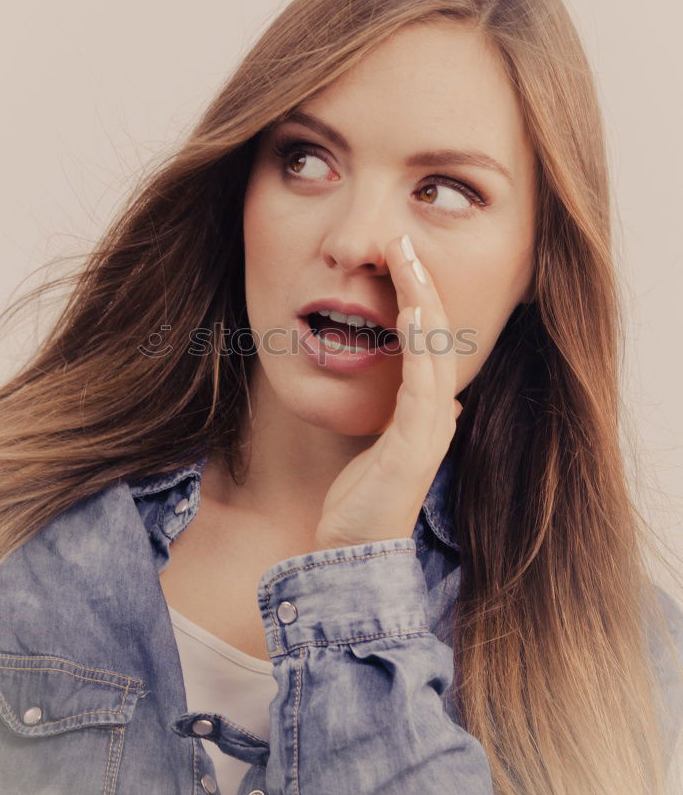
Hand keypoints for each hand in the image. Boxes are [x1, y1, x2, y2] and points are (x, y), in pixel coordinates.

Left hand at [313, 233, 461, 549]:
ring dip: (423, 304)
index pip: (433, 343)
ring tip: (409, 260)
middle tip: (405, 241)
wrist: (355, 553)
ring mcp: (430, 432)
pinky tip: (412, 317)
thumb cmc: (364, 501)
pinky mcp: (414, 449)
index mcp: (429, 412)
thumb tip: (437, 398)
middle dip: (424, 286)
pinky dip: (420, 349)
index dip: (422, 298)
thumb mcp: (385, 446)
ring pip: (436, 354)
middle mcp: (438, 417)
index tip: (404, 257)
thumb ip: (405, 417)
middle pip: (440, 338)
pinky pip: (422, 389)